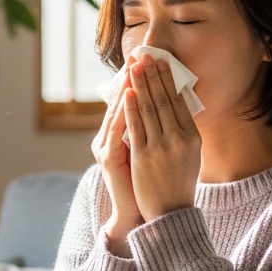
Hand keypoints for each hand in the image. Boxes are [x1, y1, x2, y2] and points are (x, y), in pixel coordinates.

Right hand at [91, 68, 141, 254]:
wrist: (136, 215)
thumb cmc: (145, 185)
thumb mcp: (148, 154)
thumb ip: (149, 133)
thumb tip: (166, 108)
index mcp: (117, 136)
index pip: (128, 102)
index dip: (138, 81)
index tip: (149, 60)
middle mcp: (107, 139)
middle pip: (121, 102)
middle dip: (133, 78)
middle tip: (141, 55)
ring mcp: (106, 147)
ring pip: (117, 112)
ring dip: (126, 89)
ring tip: (135, 69)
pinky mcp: (109, 158)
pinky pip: (116, 131)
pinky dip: (122, 113)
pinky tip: (127, 98)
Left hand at [123, 54, 200, 220]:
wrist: (169, 213)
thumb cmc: (179, 182)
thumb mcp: (191, 155)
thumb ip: (184, 131)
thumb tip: (176, 103)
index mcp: (194, 137)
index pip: (180, 101)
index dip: (169, 79)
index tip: (162, 62)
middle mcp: (179, 140)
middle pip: (164, 100)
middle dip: (153, 75)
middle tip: (145, 55)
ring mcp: (160, 147)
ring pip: (149, 109)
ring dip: (140, 85)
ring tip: (134, 66)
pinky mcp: (142, 156)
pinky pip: (135, 126)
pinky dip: (131, 107)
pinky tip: (127, 93)